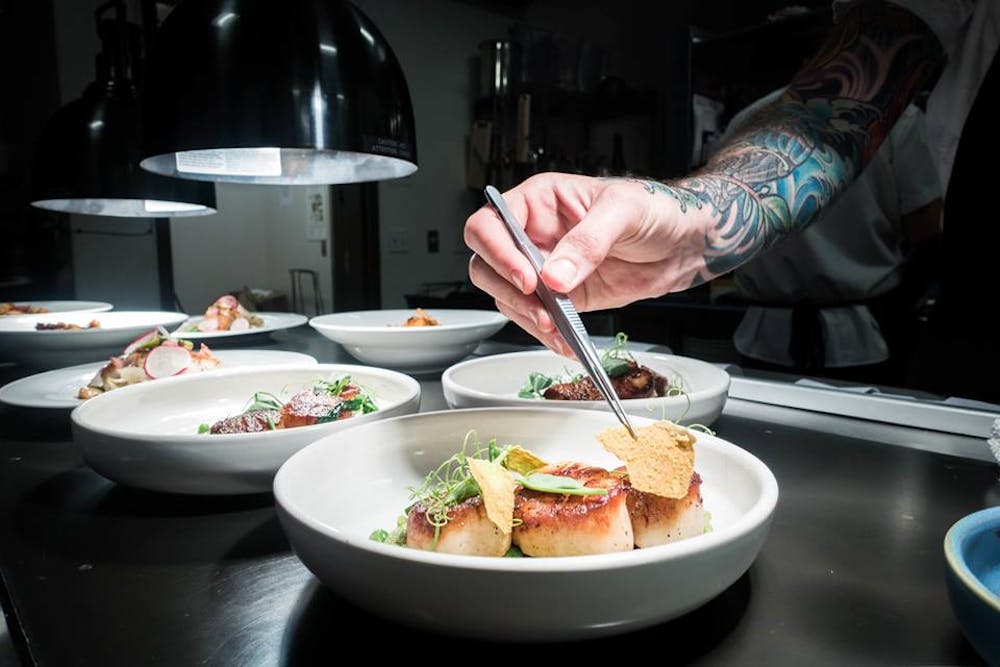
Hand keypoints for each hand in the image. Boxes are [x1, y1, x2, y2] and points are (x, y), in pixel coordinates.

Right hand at [464, 172, 709, 353]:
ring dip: (525, 316)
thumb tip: (555, 275)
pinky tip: (565, 340)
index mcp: (538, 201)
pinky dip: (546, 334)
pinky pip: (537, 318)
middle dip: (507, 290)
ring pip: (506, 296)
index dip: (498, 251)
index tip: (527, 276)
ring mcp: (544, 268)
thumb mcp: (623, 211)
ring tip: (555, 326)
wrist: (684, 243)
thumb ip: (587, 242)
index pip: (490, 224)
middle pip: (487, 264)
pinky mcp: (561, 297)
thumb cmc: (655, 209)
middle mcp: (533, 235)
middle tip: (540, 307)